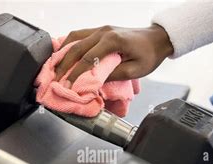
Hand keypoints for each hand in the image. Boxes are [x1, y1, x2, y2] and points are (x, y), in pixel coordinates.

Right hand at [55, 25, 173, 82]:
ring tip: (55, 67)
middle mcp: (103, 32)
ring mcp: (101, 29)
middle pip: (76, 47)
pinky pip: (79, 35)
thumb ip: (114, 75)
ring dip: (63, 52)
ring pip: (74, 38)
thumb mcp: (135, 71)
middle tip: (56, 80)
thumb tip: (94, 81)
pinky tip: (63, 53)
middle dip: (64, 65)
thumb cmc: (149, 55)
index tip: (67, 86)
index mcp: (112, 41)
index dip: (75, 74)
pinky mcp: (100, 30)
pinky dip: (69, 44)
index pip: (87, 59)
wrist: (157, 39)